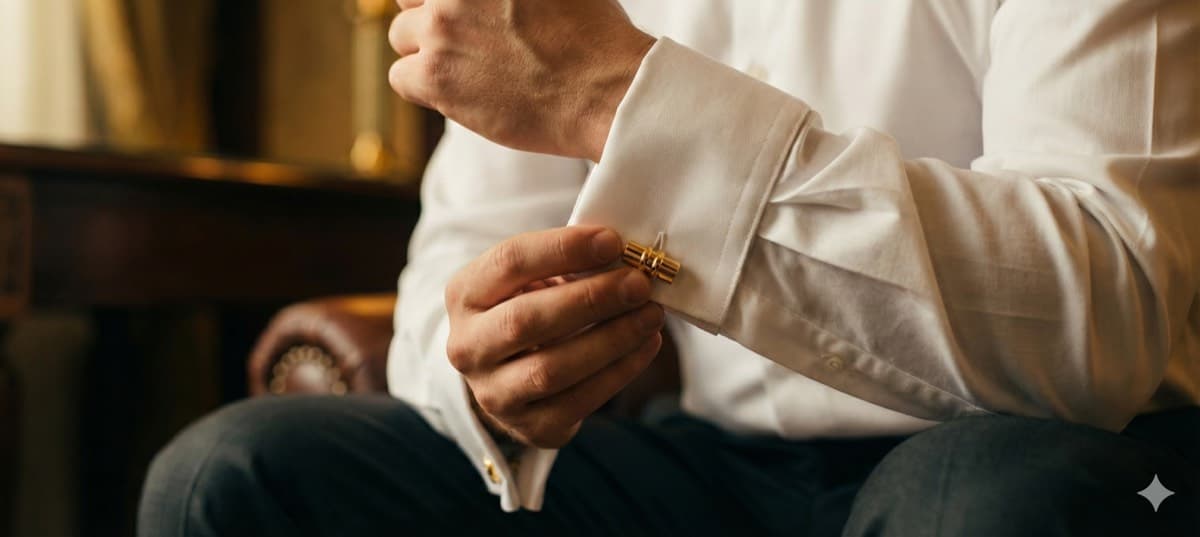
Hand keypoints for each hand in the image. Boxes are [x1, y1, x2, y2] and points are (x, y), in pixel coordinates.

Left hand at [389, 0, 655, 160]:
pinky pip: (401, 78)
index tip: (455, 14)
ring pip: (401, 36)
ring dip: (427, 52)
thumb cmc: (594, 36)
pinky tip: (460, 92)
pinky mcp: (435, 74)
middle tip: (462, 37)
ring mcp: (441, 26)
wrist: (605, 92)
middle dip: (430, 14)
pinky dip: (424, 88)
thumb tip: (496, 3)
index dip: (438, 0)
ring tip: (468, 69)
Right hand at [445, 226, 664, 447]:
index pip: (509, 263)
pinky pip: (578, 401)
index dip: (562, 249)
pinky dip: (620, 371)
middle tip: (638, 284)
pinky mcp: (529, 426)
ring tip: (651, 314)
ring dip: (611, 339)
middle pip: (526, 320)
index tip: (612, 241)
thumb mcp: (533, 280)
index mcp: (466, 295)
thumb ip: (568, 265)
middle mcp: (467, 346)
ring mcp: (493, 393)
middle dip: (590, 299)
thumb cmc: (532, 309)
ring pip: (552, 368)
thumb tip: (625, 255)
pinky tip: (646, 345)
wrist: (513, 375)